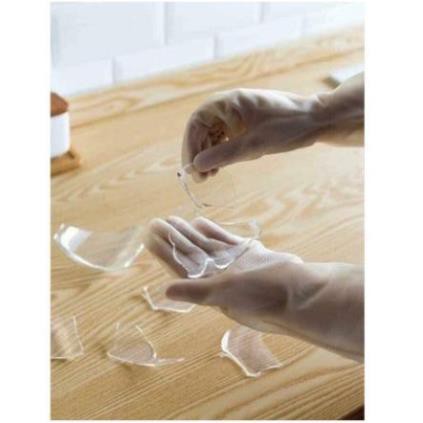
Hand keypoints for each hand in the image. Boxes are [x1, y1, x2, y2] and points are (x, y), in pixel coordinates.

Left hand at [145, 216, 363, 361]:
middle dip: (173, 239)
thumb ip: (195, 291)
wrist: (299, 291)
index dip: (164, 252)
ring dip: (189, 233)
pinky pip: (226, 240)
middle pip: (190, 253)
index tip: (149, 236)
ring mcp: (234, 264)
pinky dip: (213, 231)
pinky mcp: (249, 254)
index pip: (179, 266)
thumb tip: (165, 291)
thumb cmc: (262, 296)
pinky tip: (199, 222)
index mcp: (209, 288)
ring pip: (206, 245)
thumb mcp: (224, 295)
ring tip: (173, 220)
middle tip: (156, 221)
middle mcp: (219, 276)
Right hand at [182, 88, 323, 179]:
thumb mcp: (253, 145)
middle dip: (199, 154)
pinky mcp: (243, 123)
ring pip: (212, 136)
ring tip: (210, 176)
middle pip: (202, 130)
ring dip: (208, 155)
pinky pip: (224, 138)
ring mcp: (236, 114)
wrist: (315, 120)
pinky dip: (220, 152)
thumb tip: (196, 165)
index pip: (196, 122)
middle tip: (200, 178)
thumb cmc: (287, 127)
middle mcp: (228, 105)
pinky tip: (220, 167)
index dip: (190, 146)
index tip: (191, 168)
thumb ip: (223, 155)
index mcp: (228, 102)